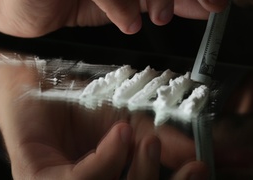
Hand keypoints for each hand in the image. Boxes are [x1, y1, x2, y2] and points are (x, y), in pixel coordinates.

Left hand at [0, 61, 206, 178]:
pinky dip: (106, 159)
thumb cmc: (85, 107)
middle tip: (166, 150)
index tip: (204, 169)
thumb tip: (209, 150)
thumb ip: (168, 141)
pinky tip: (117, 134)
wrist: (43, 83)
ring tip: (132, 134)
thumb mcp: (134, 123)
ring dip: (134, 169)